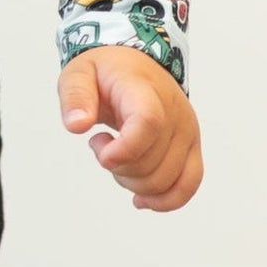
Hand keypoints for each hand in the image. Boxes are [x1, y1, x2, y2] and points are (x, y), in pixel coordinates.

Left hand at [58, 45, 200, 211]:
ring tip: (118, 156)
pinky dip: (164, 200)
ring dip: (133, 182)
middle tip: (101, 142)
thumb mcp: (79, 73)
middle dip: (117, 166)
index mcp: (145, 91)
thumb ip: (75, 96)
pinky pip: (188, 185)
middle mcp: (175, 113)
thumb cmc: (108, 71)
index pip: (148, 123)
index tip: (100, 151)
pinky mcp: (192, 147)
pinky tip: (140, 199)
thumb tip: (76, 125)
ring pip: (165, 181)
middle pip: (152, 162)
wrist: (137, 65)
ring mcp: (188, 132)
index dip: (125, 148)